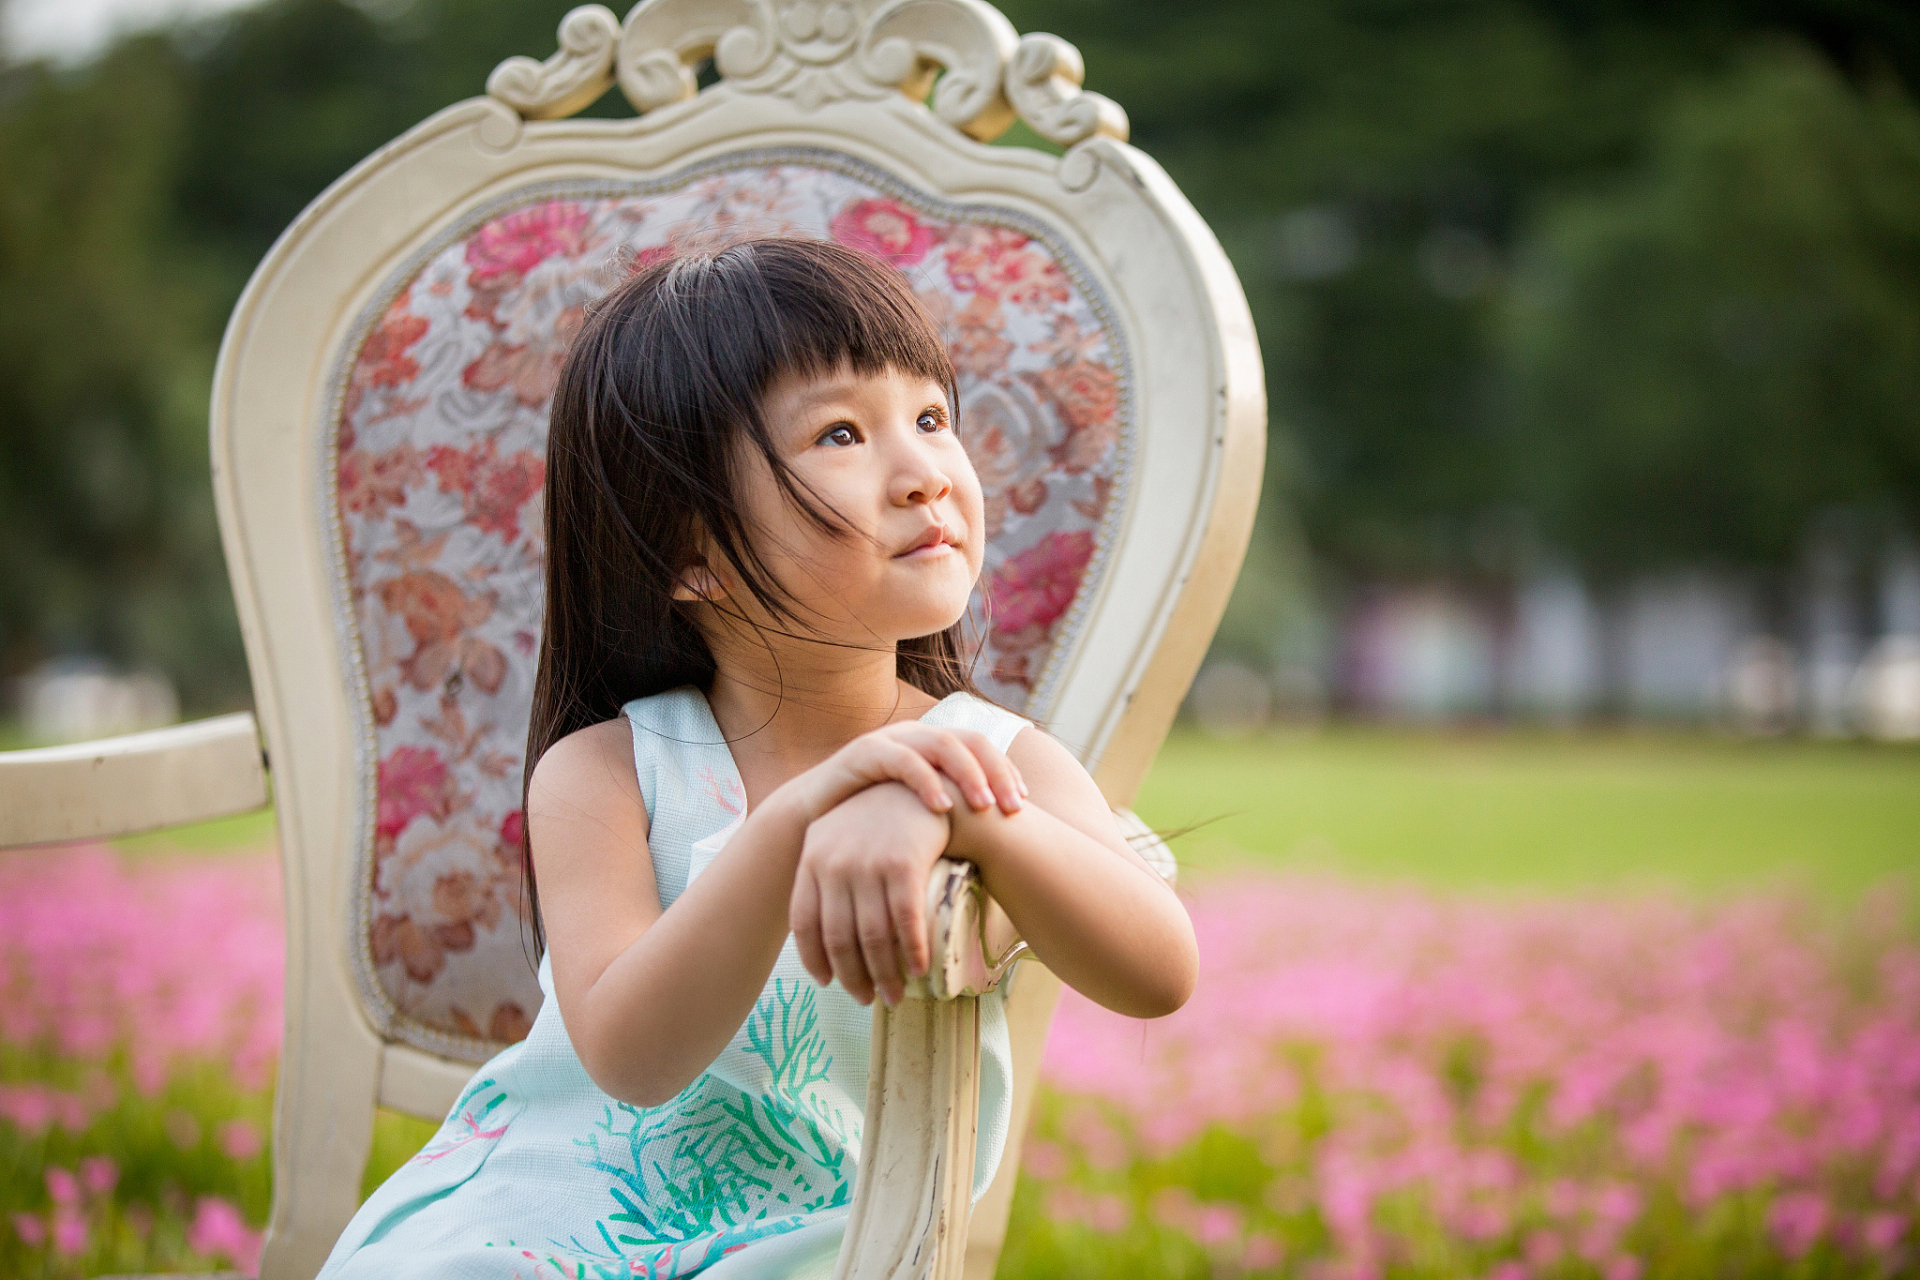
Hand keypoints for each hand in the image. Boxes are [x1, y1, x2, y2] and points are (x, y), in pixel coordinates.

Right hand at [782, 721, 1025, 823]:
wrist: (810, 827)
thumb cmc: (870, 830)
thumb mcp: (917, 821)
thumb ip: (952, 821)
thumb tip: (1001, 844)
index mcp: (933, 748)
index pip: (982, 748)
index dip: (1006, 771)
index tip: (1024, 805)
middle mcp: (916, 737)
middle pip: (970, 741)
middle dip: (997, 772)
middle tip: (1014, 807)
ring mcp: (891, 741)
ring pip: (942, 744)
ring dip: (969, 774)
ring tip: (985, 806)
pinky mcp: (864, 754)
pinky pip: (903, 760)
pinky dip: (926, 781)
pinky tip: (942, 807)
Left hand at [789, 782, 951, 1005]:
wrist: (927, 788)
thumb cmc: (884, 819)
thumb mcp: (841, 836)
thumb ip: (826, 872)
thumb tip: (822, 929)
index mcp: (812, 858)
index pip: (804, 922)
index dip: (815, 959)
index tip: (828, 982)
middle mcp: (835, 862)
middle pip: (839, 937)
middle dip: (853, 977)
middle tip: (867, 999)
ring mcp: (868, 863)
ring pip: (873, 936)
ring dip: (885, 975)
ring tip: (894, 995)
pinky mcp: (903, 864)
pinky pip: (906, 922)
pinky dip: (912, 952)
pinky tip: (918, 969)